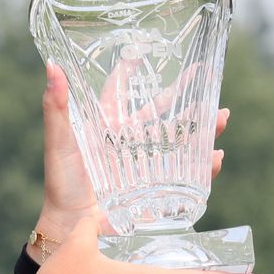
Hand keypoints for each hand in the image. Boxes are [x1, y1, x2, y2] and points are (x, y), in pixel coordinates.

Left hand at [32, 63, 229, 251]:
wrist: (71, 226)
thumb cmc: (61, 183)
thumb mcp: (59, 142)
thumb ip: (55, 107)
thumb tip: (52, 66)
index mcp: (105, 126)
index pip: (121, 91)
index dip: (132, 71)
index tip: (146, 47)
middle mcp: (128, 142)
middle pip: (161, 112)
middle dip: (184, 94)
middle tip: (204, 75)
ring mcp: (144, 165)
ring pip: (180, 140)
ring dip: (203, 128)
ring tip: (222, 116)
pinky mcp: (155, 189)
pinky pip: (185, 176)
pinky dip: (203, 167)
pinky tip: (214, 157)